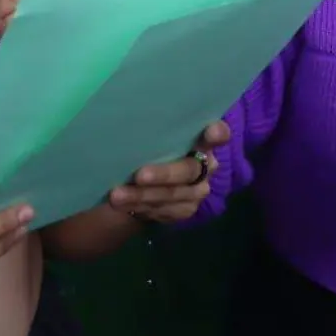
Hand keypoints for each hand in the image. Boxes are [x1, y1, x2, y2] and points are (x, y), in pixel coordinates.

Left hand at [104, 122, 230, 223]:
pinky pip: (163, 210)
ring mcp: (198, 190)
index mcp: (202, 140)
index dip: (218, 134)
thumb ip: (153, 132)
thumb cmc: (151, 148)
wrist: (148, 182)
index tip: (211, 131)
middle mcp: (206, 165)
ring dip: (142, 196)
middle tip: (139, 176)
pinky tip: (123, 205)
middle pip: (188, 170)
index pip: (219, 134)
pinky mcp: (186, 209)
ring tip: (116, 196)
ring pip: (172, 194)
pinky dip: (140, 206)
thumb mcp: (154, 137)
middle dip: (163, 174)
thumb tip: (122, 124)